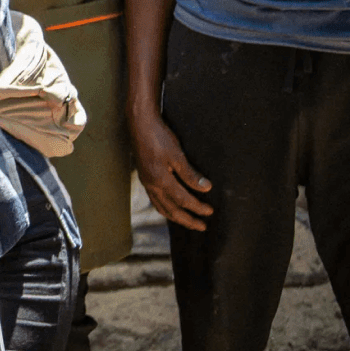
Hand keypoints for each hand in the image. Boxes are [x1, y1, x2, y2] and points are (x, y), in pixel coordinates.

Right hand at [130, 110, 212, 231]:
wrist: (139, 123)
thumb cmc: (158, 136)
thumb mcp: (177, 154)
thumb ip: (190, 174)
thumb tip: (205, 188)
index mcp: (160, 180)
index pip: (182, 200)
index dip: (197, 207)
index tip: (210, 212)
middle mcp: (151, 185)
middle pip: (170, 210)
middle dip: (187, 220)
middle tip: (202, 227)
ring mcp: (146, 181)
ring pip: (161, 207)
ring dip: (175, 217)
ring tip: (187, 221)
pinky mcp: (144, 176)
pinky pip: (155, 199)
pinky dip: (164, 208)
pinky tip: (170, 206)